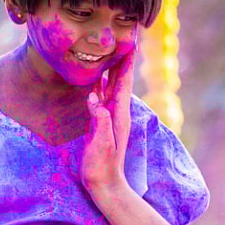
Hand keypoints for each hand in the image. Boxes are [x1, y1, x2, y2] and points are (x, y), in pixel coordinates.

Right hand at [83, 49, 134, 196]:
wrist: (105, 185)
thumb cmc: (102, 166)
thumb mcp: (102, 144)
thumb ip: (100, 121)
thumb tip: (94, 99)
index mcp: (119, 114)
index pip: (123, 82)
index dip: (125, 63)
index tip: (129, 43)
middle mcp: (116, 113)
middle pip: (118, 81)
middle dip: (120, 60)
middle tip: (121, 39)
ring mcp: (109, 118)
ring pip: (109, 88)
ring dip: (110, 69)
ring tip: (109, 51)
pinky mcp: (100, 123)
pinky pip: (100, 98)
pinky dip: (99, 84)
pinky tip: (96, 78)